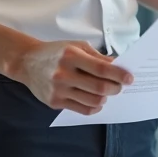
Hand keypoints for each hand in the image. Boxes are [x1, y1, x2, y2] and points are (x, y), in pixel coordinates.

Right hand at [13, 40, 132, 113]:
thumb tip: (119, 67)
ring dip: (105, 98)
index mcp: (71, 56)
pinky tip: (96, 100)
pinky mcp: (54, 102)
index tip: (129, 78)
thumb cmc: (56, 52)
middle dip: (115, 88)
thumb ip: (98, 57)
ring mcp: (58, 90)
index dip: (119, 75)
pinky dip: (94, 107)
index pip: (101, 69)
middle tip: (120, 87)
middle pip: (99, 88)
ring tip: (106, 92)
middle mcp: (64, 74)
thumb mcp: (77, 46)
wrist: (27, 62)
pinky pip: (82, 110)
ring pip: (93, 101)